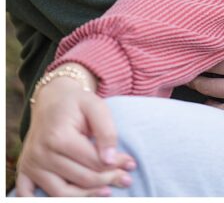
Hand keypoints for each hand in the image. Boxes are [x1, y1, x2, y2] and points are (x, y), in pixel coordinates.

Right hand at [15, 73, 134, 196]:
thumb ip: (106, 131)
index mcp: (58, 137)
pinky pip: (30, 195)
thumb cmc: (77, 103)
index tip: (131, 164)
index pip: (93, 161)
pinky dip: (46, 202)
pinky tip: (72, 198)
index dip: (116, 165)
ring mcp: (30, 165)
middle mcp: (41, 154)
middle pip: (80, 178)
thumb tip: (111, 160)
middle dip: (108, 180)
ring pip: (61, 193)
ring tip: (107, 192)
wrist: (51, 99)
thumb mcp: (96, 107)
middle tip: (126, 179)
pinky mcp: (25, 170)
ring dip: (87, 196)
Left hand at [189, 19, 223, 135]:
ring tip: (199, 97)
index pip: (217, 61)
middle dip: (195, 80)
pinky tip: (213, 116)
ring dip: (204, 100)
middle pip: (207, 83)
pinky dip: (216, 116)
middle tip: (185, 78)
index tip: (193, 58)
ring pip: (212, 104)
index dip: (204, 59)